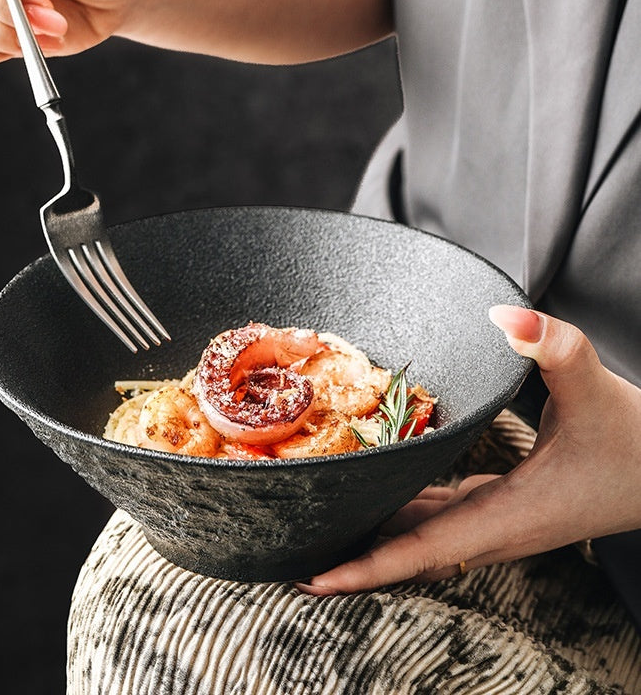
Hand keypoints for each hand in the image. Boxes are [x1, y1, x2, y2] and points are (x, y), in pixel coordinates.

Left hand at [297, 305, 640, 594]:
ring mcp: (499, 521)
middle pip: (407, 553)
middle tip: (288, 548)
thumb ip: (555, 346)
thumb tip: (508, 315)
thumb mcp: (596, 388)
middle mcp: (497, 529)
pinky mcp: (503, 506)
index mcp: (510, 516)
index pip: (423, 551)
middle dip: (350, 556)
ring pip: (421, 537)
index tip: (313, 579)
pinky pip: (438, 517)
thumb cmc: (637, 441)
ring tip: (317, 521)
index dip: (366, 568)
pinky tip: (377, 490)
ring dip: (371, 535)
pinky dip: (401, 512)